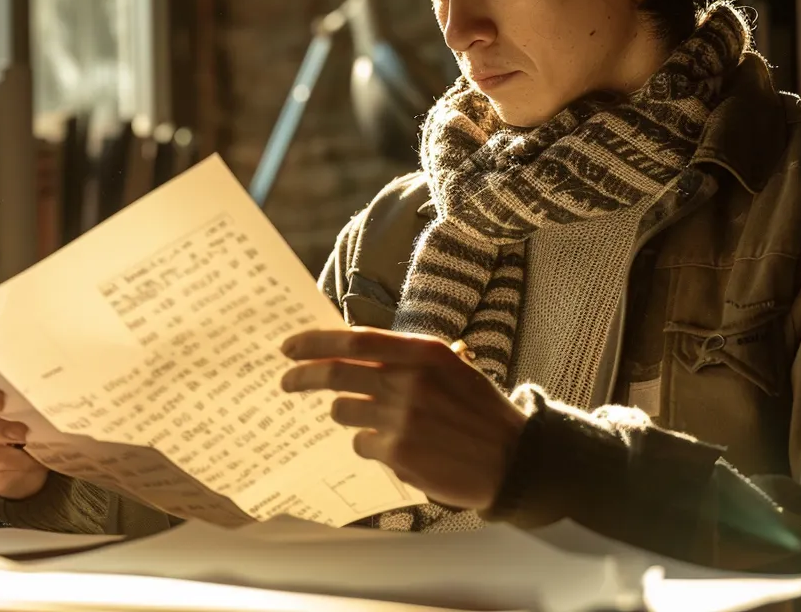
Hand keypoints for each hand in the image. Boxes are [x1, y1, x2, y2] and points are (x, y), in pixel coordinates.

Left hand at [280, 327, 528, 511]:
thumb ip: (404, 359)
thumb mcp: (450, 369)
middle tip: (286, 381)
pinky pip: (362, 444)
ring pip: (343, 411)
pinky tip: (399, 448)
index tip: (290, 347)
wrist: (514, 459)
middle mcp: (410, 381)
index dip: (315, 342)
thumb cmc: (478, 411)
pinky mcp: (399, 453)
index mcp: (424, 353)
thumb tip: (348, 351)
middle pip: (336, 374)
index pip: (355, 340)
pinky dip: (371, 444)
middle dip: (302, 377)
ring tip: (375, 421)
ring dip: (347, 415)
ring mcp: (402, 418)